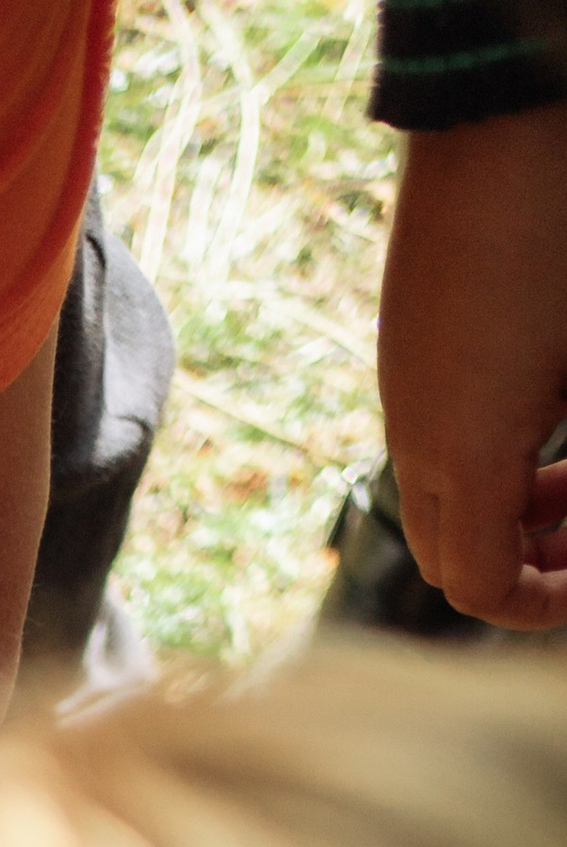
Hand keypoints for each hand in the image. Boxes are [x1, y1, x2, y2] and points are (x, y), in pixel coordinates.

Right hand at [380, 104, 566, 628]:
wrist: (498, 128)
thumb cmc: (558, 243)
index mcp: (467, 453)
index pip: (477, 587)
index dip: (535, 608)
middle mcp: (419, 439)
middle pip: (447, 558)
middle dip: (515, 566)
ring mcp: (406, 396)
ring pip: (438, 502)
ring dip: (501, 511)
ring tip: (566, 478)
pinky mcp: (407, 358)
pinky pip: (431, 443)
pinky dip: (481, 460)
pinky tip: (537, 412)